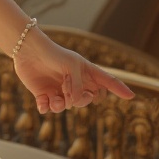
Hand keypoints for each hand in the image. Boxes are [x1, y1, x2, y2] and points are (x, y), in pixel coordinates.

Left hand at [12, 30, 134, 113]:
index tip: (131, 96)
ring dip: (62, 106)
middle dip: (82, 101)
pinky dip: (46, 108)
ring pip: (67, 107)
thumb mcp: (71, 67)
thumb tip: (75, 103)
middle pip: (87, 100)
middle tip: (68, 90)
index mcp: (84, 72)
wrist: (27, 49)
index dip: (118, 89)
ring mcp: (58, 89)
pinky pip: (48, 109)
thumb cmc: (52, 53)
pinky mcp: (43, 94)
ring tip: (54, 99)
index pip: (106, 81)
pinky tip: (43, 102)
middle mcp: (73, 83)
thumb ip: (78, 86)